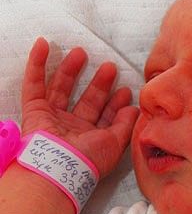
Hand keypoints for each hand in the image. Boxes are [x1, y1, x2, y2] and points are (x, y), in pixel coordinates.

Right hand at [21, 38, 139, 177]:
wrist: (60, 168)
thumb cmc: (88, 160)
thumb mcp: (116, 144)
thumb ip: (126, 125)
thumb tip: (135, 109)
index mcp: (92, 139)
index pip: (105, 116)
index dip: (116, 103)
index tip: (126, 89)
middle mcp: (72, 129)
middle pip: (86, 100)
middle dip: (99, 84)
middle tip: (110, 67)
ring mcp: (53, 119)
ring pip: (61, 88)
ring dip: (71, 70)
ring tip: (82, 52)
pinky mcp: (34, 111)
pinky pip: (33, 84)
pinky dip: (36, 64)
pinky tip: (44, 45)